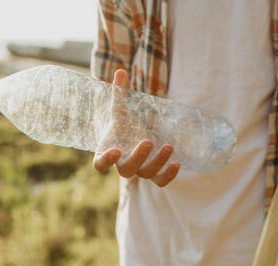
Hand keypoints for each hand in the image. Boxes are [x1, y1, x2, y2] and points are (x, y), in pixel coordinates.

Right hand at [93, 69, 179, 186]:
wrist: (135, 137)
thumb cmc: (124, 126)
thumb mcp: (121, 110)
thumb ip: (119, 93)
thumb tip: (121, 71)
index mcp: (108, 153)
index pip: (100, 164)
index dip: (105, 161)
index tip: (113, 150)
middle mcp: (123, 165)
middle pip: (126, 170)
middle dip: (138, 157)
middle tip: (148, 141)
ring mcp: (140, 171)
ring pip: (146, 175)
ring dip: (157, 163)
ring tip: (169, 146)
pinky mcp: (155, 173)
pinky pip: (161, 182)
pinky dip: (169, 176)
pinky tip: (177, 163)